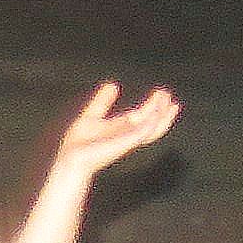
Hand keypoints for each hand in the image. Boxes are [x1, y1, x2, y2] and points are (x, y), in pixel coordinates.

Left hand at [49, 82, 180, 178]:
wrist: (72, 157)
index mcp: (122, 127)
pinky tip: (157, 115)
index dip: (154, 104)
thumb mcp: (92, 114)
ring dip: (162, 117)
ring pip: (152, 128)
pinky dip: (151, 125)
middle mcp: (128, 134)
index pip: (144, 115)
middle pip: (152, 121)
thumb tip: (112, 85)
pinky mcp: (125, 143)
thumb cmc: (79, 143)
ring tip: (170, 104)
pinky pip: (142, 133)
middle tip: (169, 96)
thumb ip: (103, 101)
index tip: (162, 93)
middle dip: (162, 109)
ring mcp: (128, 139)